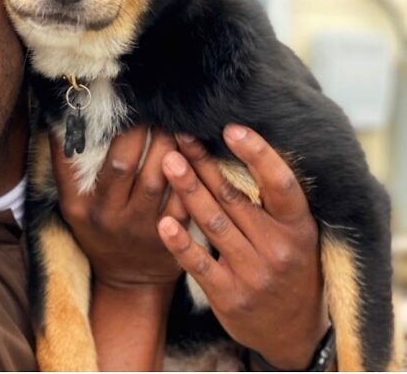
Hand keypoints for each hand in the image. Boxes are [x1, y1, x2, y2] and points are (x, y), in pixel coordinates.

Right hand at [51, 126, 187, 370]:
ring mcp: (138, 229)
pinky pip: (183, 198)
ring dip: (165, 145)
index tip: (106, 108)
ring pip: (156, 178)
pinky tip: (193, 150)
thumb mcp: (75, 204)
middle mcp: (106, 217)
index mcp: (78, 206)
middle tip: (149, 110)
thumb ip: (69, 166)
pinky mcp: (170, 236)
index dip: (87, 131)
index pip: (74, 161)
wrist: (128, 282)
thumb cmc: (100, 229)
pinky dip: (190, 172)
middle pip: (121, 165)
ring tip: (172, 123)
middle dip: (137, 132)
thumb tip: (62, 116)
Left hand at [157, 125, 329, 369]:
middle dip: (204, 163)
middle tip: (180, 136)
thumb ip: (271, 198)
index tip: (232, 129)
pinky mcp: (229, 296)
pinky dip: (181, 242)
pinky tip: (163, 220)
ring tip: (168, 161)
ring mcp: (254, 275)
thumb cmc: (289, 264)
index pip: (280, 184)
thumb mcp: (294, 232)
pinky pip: (200, 263)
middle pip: (234, 197)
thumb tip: (235, 145)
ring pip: (214, 223)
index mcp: (298, 227)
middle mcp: (278, 249)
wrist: (292, 332)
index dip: (258, 155)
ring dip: (188, 190)